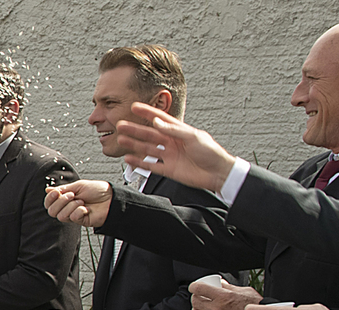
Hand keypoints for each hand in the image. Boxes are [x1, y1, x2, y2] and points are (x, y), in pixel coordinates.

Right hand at [44, 180, 112, 226]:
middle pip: (52, 211)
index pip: (49, 203)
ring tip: (81, 201)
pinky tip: (86, 208)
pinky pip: (72, 218)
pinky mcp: (80, 221)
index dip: (49, 199)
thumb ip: (63, 189)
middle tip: (72, 195)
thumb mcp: (78, 186)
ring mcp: (73, 215)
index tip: (56, 192)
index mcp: (65, 199)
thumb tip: (48, 190)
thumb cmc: (98, 191)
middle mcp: (67, 208)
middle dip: (60, 202)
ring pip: (61, 216)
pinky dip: (79, 211)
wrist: (111, 198)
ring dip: (70, 206)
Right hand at [115, 104, 236, 192]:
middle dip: (135, 129)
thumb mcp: (194, 137)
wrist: (217, 173)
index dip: (148, 112)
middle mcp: (172, 142)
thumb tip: (158, 123)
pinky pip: (150, 165)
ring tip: (121, 140)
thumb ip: (174, 130)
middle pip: (149, 134)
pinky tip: (129, 158)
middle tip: (121, 124)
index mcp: (179, 132)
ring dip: (134, 144)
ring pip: (147, 148)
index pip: (160, 119)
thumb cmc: (211, 153)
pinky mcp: (168, 169)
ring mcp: (169, 156)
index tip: (135, 107)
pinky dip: (139, 162)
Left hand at [189, 279, 259, 309]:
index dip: (194, 286)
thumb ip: (230, 287)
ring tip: (202, 308)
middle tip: (199, 297)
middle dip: (195, 297)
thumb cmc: (257, 307)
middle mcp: (218, 309)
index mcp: (224, 297)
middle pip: (195, 302)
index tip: (194, 287)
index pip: (199, 289)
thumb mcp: (245, 291)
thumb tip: (220, 282)